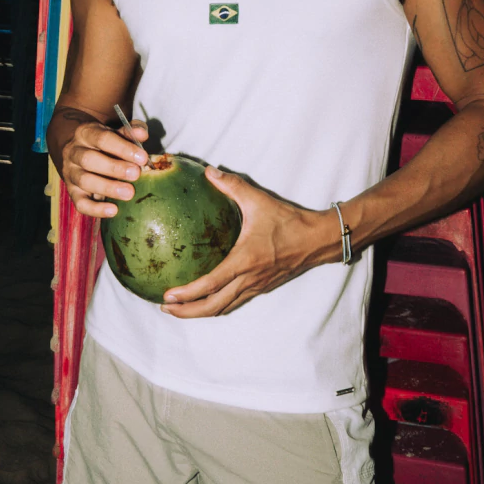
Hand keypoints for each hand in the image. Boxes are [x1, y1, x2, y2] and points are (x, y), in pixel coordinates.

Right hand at [61, 119, 149, 218]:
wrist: (76, 149)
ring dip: (107, 188)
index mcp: (86, 133)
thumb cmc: (104, 142)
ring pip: (84, 181)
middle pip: (89, 159)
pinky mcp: (72, 192)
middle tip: (136, 174)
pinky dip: (96, 209)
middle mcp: (74, 152)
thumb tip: (142, 135)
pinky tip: (114, 210)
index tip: (142, 158)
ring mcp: (70, 173)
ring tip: (129, 193)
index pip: (102, 138)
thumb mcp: (115, 132)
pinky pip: (80, 203)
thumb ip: (130, 131)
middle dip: (114, 168)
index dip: (123, 148)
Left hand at [161, 167, 337, 317]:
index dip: (188, 294)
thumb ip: (232, 185)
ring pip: (224, 308)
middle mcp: (249, 279)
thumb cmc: (289, 221)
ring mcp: (256, 287)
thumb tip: (209, 171)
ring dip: (200, 312)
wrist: (318, 240)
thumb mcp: (259, 200)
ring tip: (180, 309)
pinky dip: (217, 306)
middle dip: (187, 311)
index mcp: (245, 261)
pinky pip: (235, 303)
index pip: (211, 284)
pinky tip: (207, 300)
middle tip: (166, 308)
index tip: (168, 296)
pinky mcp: (262, 288)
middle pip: (213, 306)